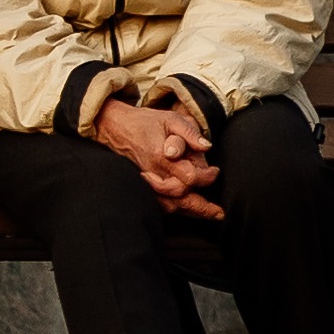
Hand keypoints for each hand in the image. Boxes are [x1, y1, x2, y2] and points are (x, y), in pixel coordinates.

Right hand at [89, 92, 221, 219]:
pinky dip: (176, 210)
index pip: (190, 177)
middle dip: (203, 208)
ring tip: (209, 214)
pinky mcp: (143, 188)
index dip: (207, 177)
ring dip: (191, 212)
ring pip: (171, 207)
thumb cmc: (145, 122)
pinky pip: (160, 206)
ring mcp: (146, 184)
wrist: (115, 127)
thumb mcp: (171, 118)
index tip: (215, 171)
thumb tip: (206, 147)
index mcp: (161, 157)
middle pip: (182, 199)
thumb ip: (189, 132)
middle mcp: (153, 174)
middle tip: (219, 212)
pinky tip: (189, 210)